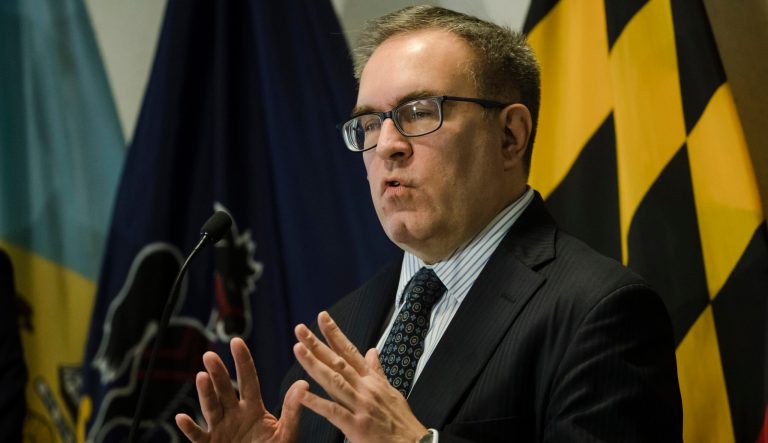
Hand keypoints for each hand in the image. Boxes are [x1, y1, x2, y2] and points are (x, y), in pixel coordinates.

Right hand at [175, 337, 305, 442]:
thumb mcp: (286, 434)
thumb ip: (292, 410)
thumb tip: (303, 384)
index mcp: (253, 408)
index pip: (248, 380)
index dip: (242, 361)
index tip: (236, 340)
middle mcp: (234, 415)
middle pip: (225, 390)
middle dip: (218, 374)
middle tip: (210, 355)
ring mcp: (220, 430)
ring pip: (211, 408)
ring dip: (206, 393)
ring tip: (201, 376)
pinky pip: (197, 436)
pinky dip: (189, 428)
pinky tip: (181, 417)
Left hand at [293, 311, 427, 442]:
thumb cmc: (401, 421)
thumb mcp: (391, 391)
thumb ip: (377, 371)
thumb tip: (372, 351)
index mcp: (372, 380)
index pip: (350, 351)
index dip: (335, 334)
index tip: (322, 317)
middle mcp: (365, 389)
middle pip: (338, 362)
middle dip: (317, 344)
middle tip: (300, 329)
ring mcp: (361, 406)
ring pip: (333, 381)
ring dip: (314, 364)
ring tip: (298, 349)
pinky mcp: (357, 426)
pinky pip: (333, 412)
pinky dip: (317, 402)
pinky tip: (301, 394)